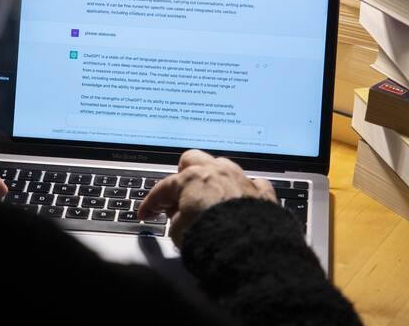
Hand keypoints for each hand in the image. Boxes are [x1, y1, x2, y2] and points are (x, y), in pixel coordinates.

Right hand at [138, 149, 276, 245]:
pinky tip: (240, 200)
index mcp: (191, 178)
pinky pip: (252, 183)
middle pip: (193, 159)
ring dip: (214, 177)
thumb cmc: (210, 236)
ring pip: (223, 165)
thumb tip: (178, 217)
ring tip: (208, 195)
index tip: (146, 214)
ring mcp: (240, 179)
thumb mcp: (177, 232)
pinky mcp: (262, 193)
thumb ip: (174, 220)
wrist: (248, 248)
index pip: (164, 188)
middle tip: (179, 193)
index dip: (151, 203)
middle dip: (183, 174)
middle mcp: (217, 172)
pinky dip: (244, 190)